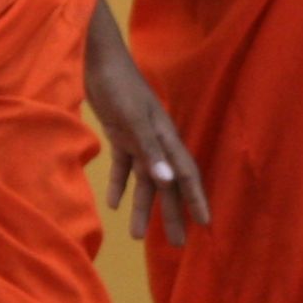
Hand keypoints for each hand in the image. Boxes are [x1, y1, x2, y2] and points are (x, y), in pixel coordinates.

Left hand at [83, 30, 207, 245]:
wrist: (97, 58)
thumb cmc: (118, 85)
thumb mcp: (133, 119)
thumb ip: (150, 150)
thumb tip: (168, 182)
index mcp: (166, 138)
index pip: (186, 175)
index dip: (195, 199)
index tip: (205, 224)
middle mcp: (156, 141)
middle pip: (167, 184)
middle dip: (173, 213)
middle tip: (178, 244)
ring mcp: (138, 138)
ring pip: (145, 180)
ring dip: (143, 206)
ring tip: (138, 236)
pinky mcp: (120, 133)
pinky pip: (123, 166)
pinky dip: (119, 184)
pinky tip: (113, 204)